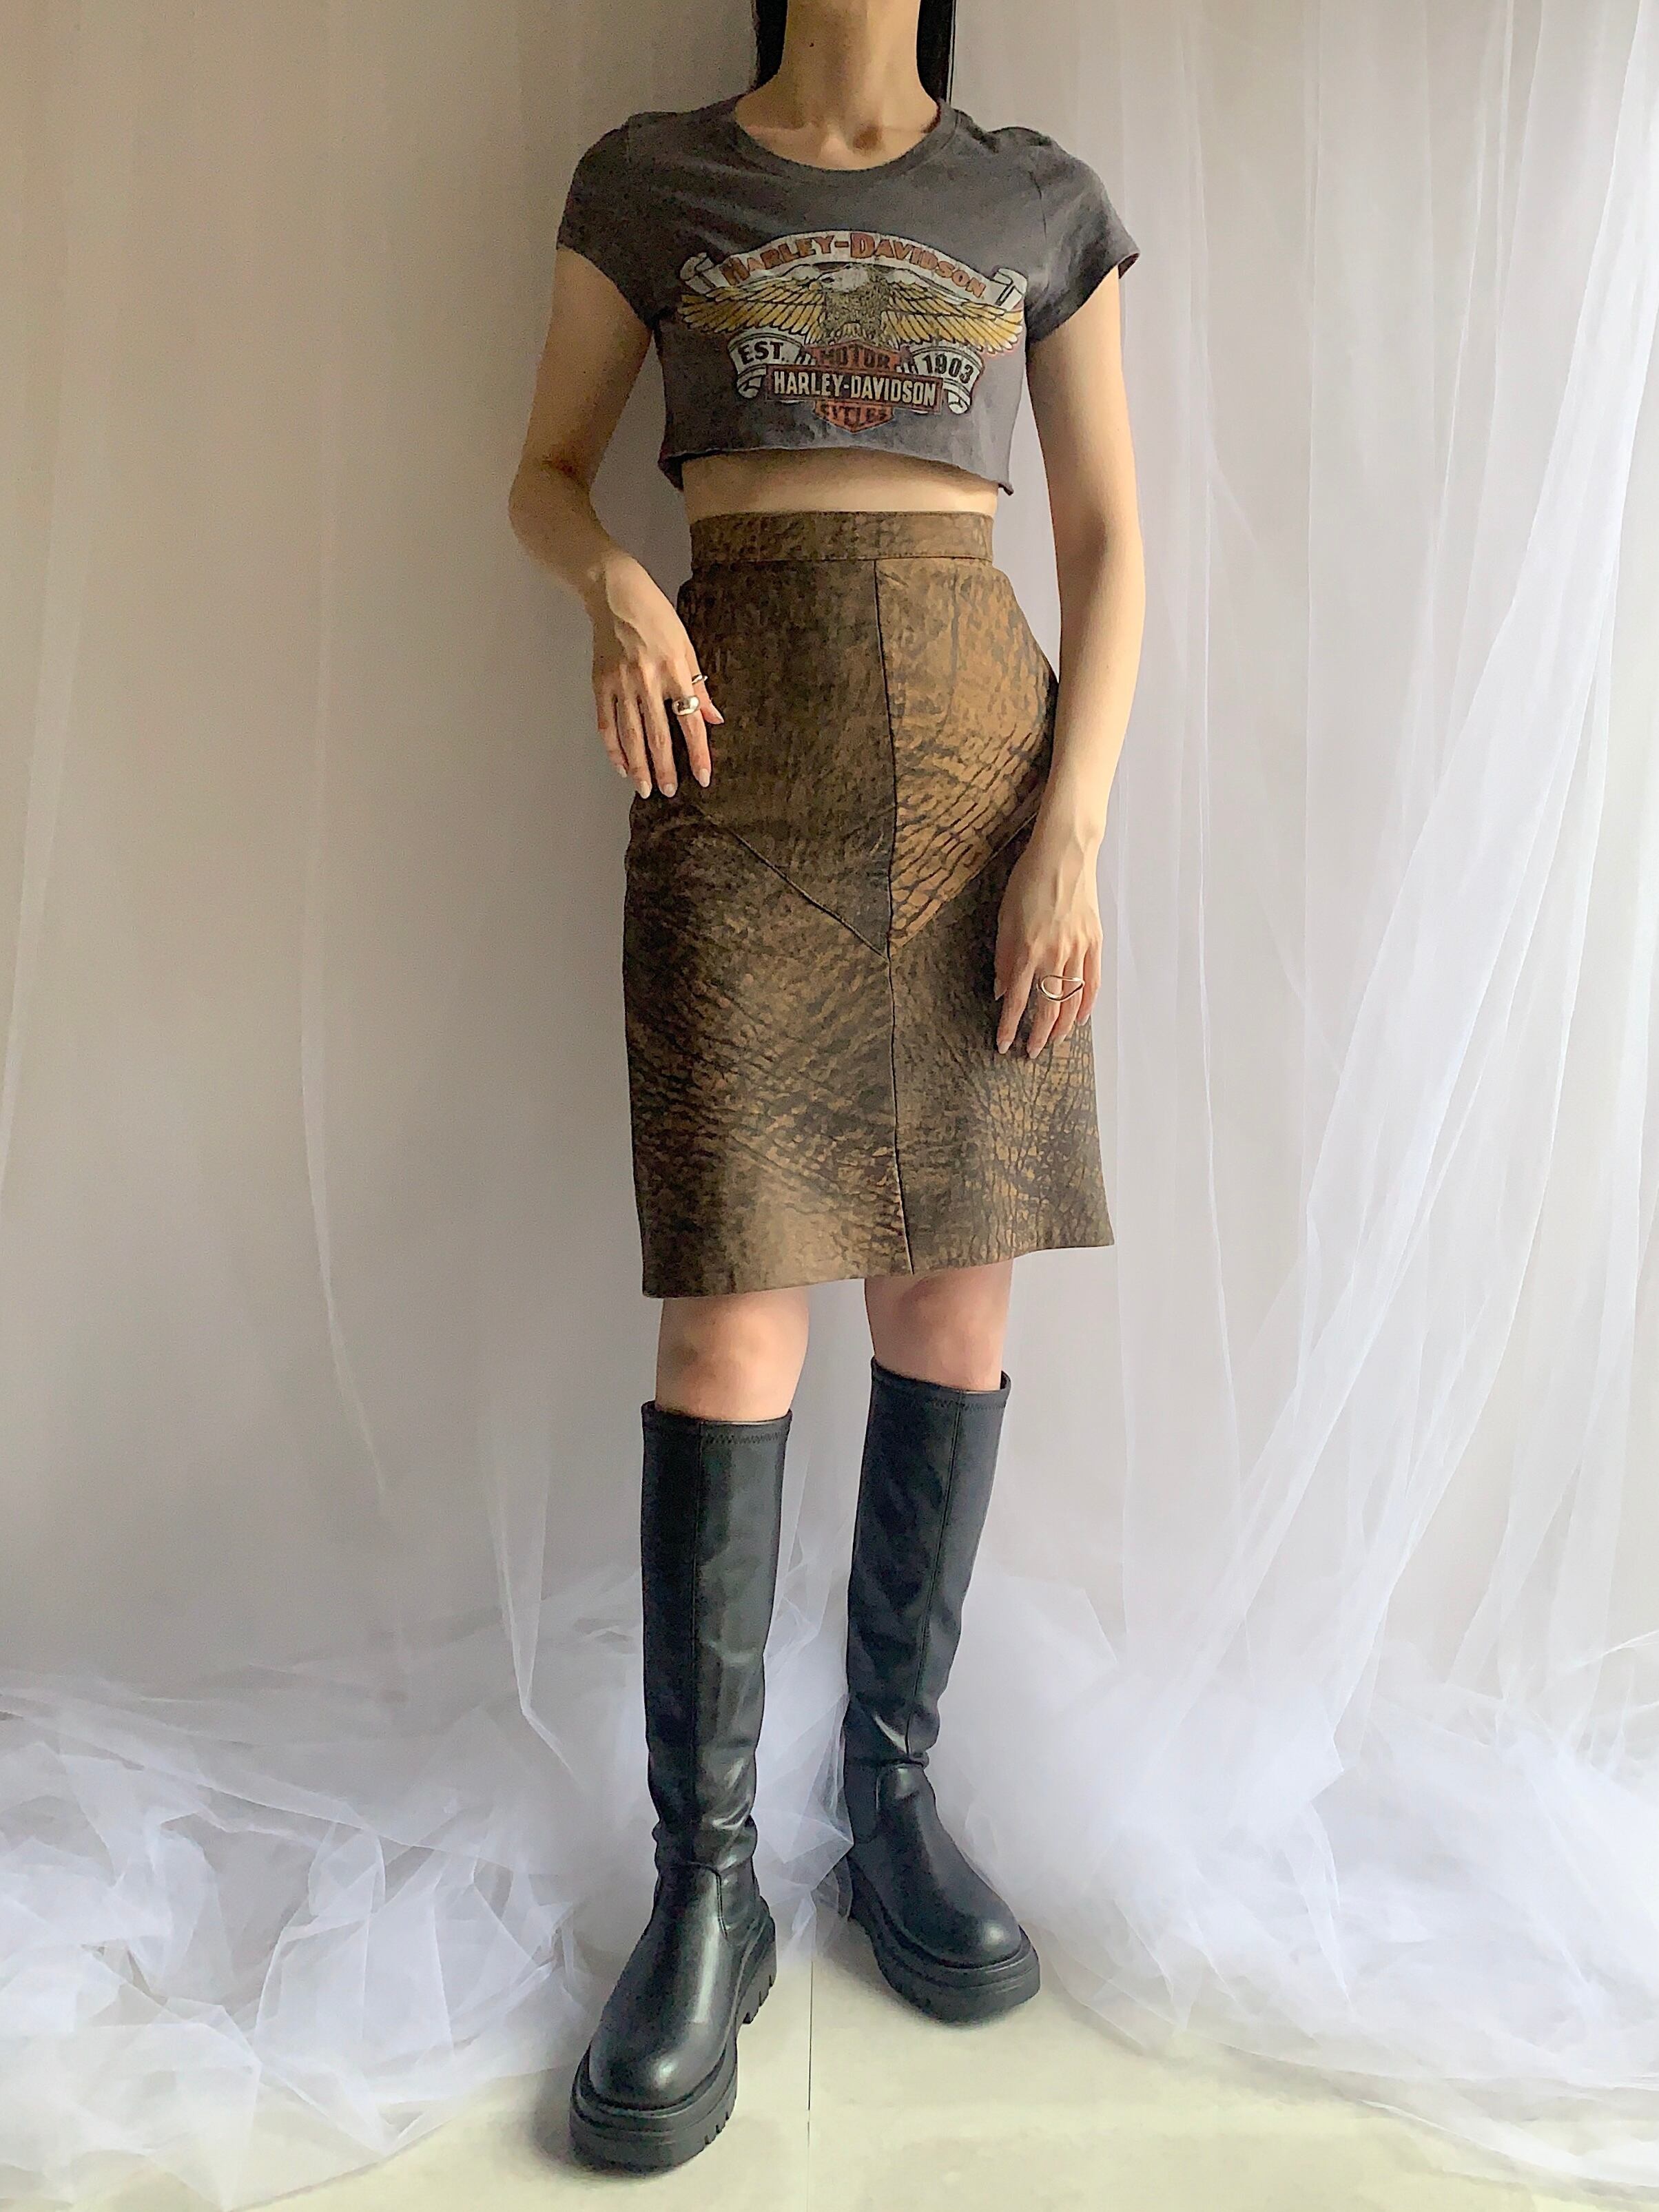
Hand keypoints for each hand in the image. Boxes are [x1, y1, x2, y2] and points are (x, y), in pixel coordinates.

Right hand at [589, 554, 722, 796]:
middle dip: (665, 768)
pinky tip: (622, 766)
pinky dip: (613, 748)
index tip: (703, 776)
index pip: (690, 721)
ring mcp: (620, 683)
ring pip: (630, 734)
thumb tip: (714, 719)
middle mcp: (647, 680)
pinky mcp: (600, 683)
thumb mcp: (686, 646)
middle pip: (658, 734)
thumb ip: (699, 686)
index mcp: (674, 670)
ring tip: (645, 789)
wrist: (615, 593)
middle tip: (668, 792)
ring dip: (639, 765)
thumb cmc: (656, 617)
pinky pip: (606, 723)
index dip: (698, 752)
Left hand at [992, 824, 1102, 1057]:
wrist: (1064, 854)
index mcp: (1028, 950)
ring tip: (1053, 1042)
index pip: (1017, 1001)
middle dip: (1038, 1035)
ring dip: (1063, 1027)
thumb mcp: (1005, 918)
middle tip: (1031, 1052)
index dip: (1010, 1027)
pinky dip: (1087, 1004)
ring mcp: (1079, 949)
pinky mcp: (1095, 942)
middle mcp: (1055, 955)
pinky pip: (1093, 981)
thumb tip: (1002, 990)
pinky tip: (1080, 1018)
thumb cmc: (1029, 881)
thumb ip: (1003, 957)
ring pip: (1074, 1000)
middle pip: (1049, 1008)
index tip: (1003, 1046)